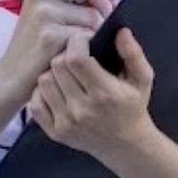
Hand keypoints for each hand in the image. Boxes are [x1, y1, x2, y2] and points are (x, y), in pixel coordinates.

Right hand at [0, 0, 115, 98]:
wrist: (11, 75)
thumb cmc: (37, 43)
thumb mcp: (56, 11)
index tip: (91, 8)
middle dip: (101, 6)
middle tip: (93, 27)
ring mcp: (44, 11)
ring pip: (94, 14)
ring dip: (94, 33)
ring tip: (77, 45)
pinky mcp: (50, 35)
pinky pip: (88, 36)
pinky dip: (86, 49)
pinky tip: (71, 55)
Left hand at [28, 27, 155, 160]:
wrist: (126, 146)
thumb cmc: (133, 108)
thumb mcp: (142, 79)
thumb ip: (133, 53)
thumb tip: (121, 31)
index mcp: (105, 93)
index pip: (76, 59)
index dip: (76, 43)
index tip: (83, 41)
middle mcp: (83, 109)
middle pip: (57, 66)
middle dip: (66, 55)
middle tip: (76, 58)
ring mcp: (66, 122)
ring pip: (44, 81)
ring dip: (53, 73)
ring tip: (67, 74)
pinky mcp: (55, 132)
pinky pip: (35, 103)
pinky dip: (42, 92)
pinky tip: (57, 90)